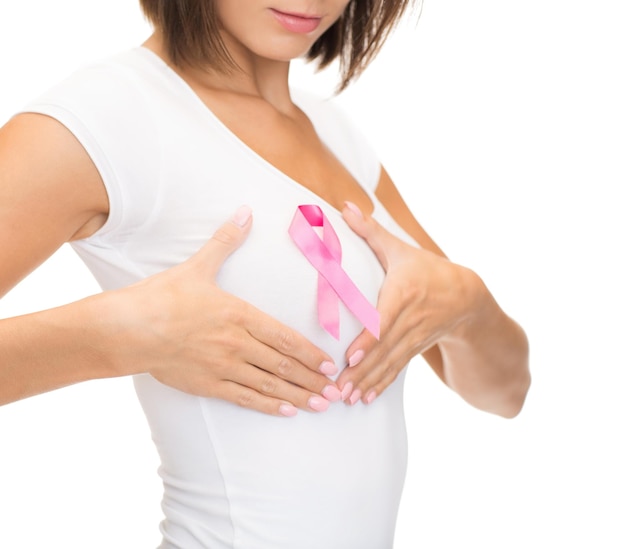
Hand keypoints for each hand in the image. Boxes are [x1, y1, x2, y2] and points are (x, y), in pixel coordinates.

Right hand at [112, 206, 340, 415]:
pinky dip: (268, 406)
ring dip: (298, 396)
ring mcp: (223, 367)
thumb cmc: (162, 296)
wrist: (127, 328)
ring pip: (268, 384)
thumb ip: (226, 240)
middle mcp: (236, 343)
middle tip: (337, 391)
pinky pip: (244, 398)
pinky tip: (287, 412)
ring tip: (321, 405)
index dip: (310, 352)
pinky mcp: (207, 384)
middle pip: (283, 364)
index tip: (329, 363)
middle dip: (313, 379)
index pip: (284, 337)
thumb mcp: (198, 265)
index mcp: (239, 314)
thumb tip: (244, 211)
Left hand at [336, 202, 480, 404]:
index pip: (385, 319)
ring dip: (368, 383)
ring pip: (389, 364)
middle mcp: (412, 318)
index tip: (350, 357)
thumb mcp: (402, 249)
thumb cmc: (426, 269)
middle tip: (337, 389)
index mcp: (405, 292)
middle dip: (361, 371)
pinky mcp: (416, 349)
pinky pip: (397, 370)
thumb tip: (344, 204)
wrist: (467, 297)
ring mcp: (415, 337)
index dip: (369, 339)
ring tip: (347, 399)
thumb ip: (370, 231)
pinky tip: (365, 399)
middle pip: (384, 348)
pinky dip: (380, 385)